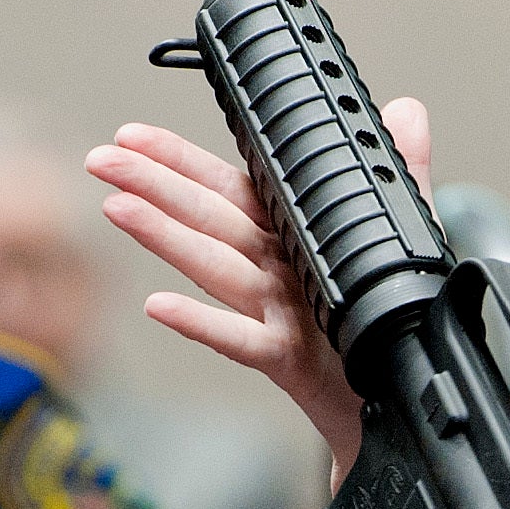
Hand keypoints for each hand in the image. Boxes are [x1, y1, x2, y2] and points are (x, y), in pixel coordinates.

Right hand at [87, 99, 437, 477]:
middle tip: (103, 160)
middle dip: (153, 186)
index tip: (134, 137)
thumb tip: (406, 111)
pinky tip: (160, 306)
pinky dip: (200, 322)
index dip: (180, 160)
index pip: (229, 186)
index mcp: (290, 237)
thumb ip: (400, 173)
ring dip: (165, 238)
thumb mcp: (399, 237)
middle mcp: (273, 270)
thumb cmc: (379, 323)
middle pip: (207, 218)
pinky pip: (240, 338)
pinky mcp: (287, 357)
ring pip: (214, 266)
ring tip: (119, 208)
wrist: (391, 397)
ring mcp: (274, 312)